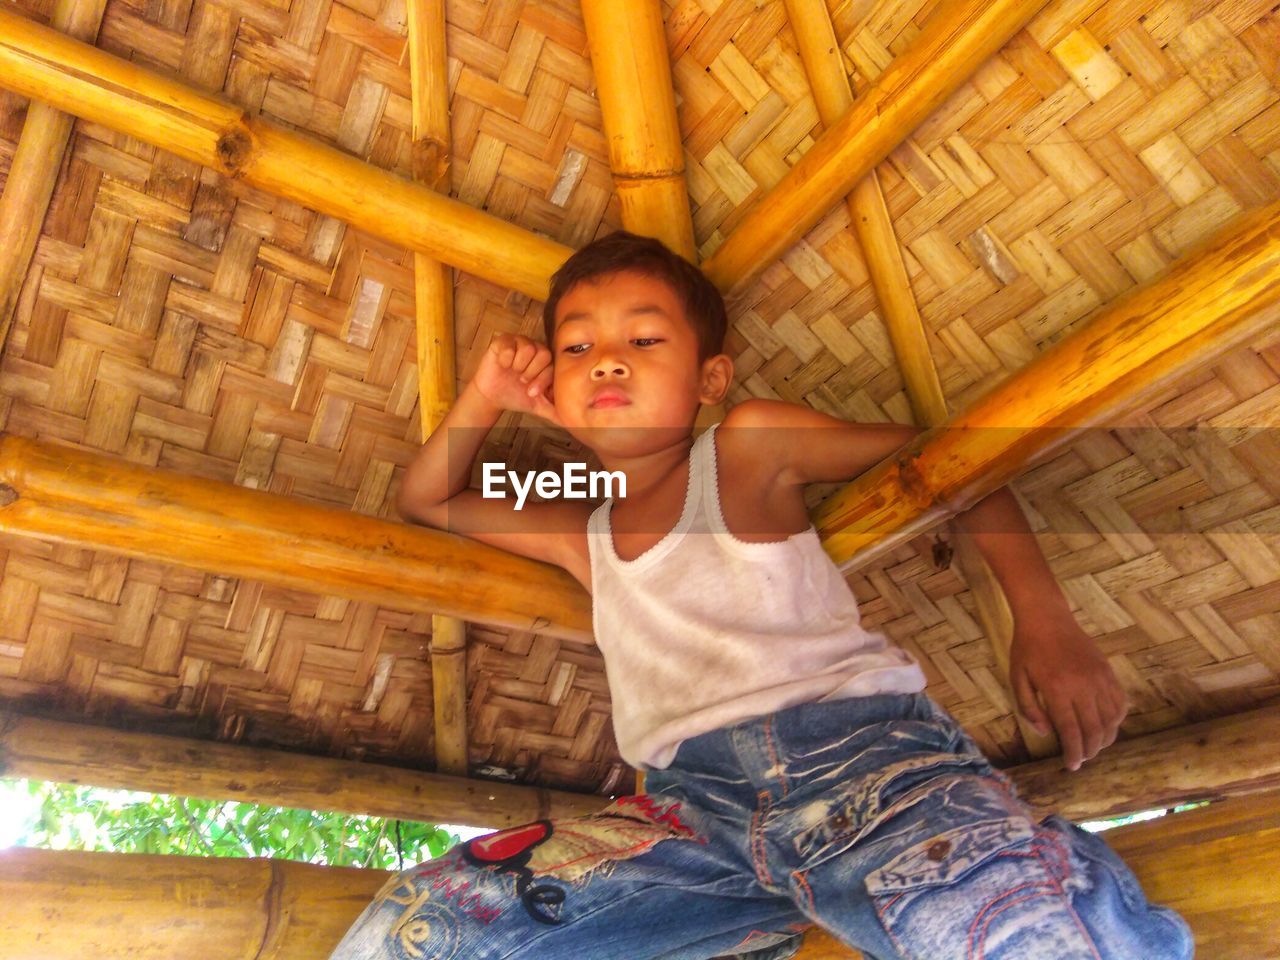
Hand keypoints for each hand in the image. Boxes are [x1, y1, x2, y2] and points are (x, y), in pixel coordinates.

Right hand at [472, 333, 560, 425]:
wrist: (493, 396)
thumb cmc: (517, 396)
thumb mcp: (539, 406)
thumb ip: (556, 411)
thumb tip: (575, 424)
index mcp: (547, 362)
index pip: (553, 365)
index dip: (543, 380)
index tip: (531, 392)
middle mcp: (535, 349)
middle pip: (543, 354)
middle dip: (532, 373)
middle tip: (522, 382)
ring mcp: (520, 343)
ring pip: (527, 347)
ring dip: (519, 366)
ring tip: (513, 372)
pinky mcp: (503, 341)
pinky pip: (509, 344)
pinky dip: (506, 358)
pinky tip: (503, 365)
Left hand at [1008, 618, 1128, 770]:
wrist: (1047, 618)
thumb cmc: (1027, 649)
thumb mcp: (1017, 678)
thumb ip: (1029, 709)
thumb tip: (1046, 733)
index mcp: (1056, 690)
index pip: (1070, 731)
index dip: (1073, 753)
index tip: (1072, 765)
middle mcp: (1082, 686)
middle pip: (1094, 730)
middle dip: (1090, 750)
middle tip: (1083, 758)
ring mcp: (1098, 678)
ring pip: (1111, 720)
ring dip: (1105, 739)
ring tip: (1095, 747)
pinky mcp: (1108, 671)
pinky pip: (1119, 702)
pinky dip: (1117, 720)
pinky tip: (1108, 726)